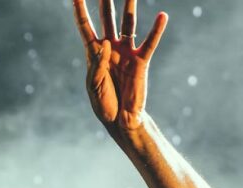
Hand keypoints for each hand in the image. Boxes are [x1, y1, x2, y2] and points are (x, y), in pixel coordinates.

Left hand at [73, 0, 167, 131]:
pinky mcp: (141, 62)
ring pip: (128, 24)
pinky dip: (156, 30)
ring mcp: (126, 53)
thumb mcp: (94, 86)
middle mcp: (111, 47)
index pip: (85, 26)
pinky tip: (162, 16)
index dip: (79, 10)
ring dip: (129, 7)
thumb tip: (106, 44)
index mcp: (94, 52)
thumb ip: (97, 65)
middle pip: (107, 18)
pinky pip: (149, 43)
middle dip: (106, 0)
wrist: (121, 121)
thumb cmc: (104, 105)